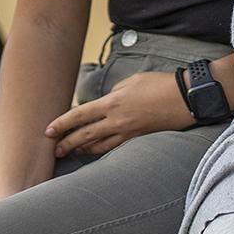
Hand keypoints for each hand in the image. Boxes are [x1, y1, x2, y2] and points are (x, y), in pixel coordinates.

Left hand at [45, 71, 191, 161]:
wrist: (184, 99)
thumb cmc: (158, 84)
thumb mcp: (131, 81)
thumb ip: (114, 93)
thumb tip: (106, 103)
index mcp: (112, 103)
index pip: (80, 115)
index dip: (62, 124)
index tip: (48, 131)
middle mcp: (117, 121)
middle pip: (85, 135)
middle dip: (67, 144)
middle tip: (55, 150)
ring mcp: (128, 132)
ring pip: (99, 146)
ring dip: (83, 149)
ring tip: (73, 152)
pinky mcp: (138, 139)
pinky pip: (115, 147)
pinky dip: (102, 150)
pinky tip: (95, 151)